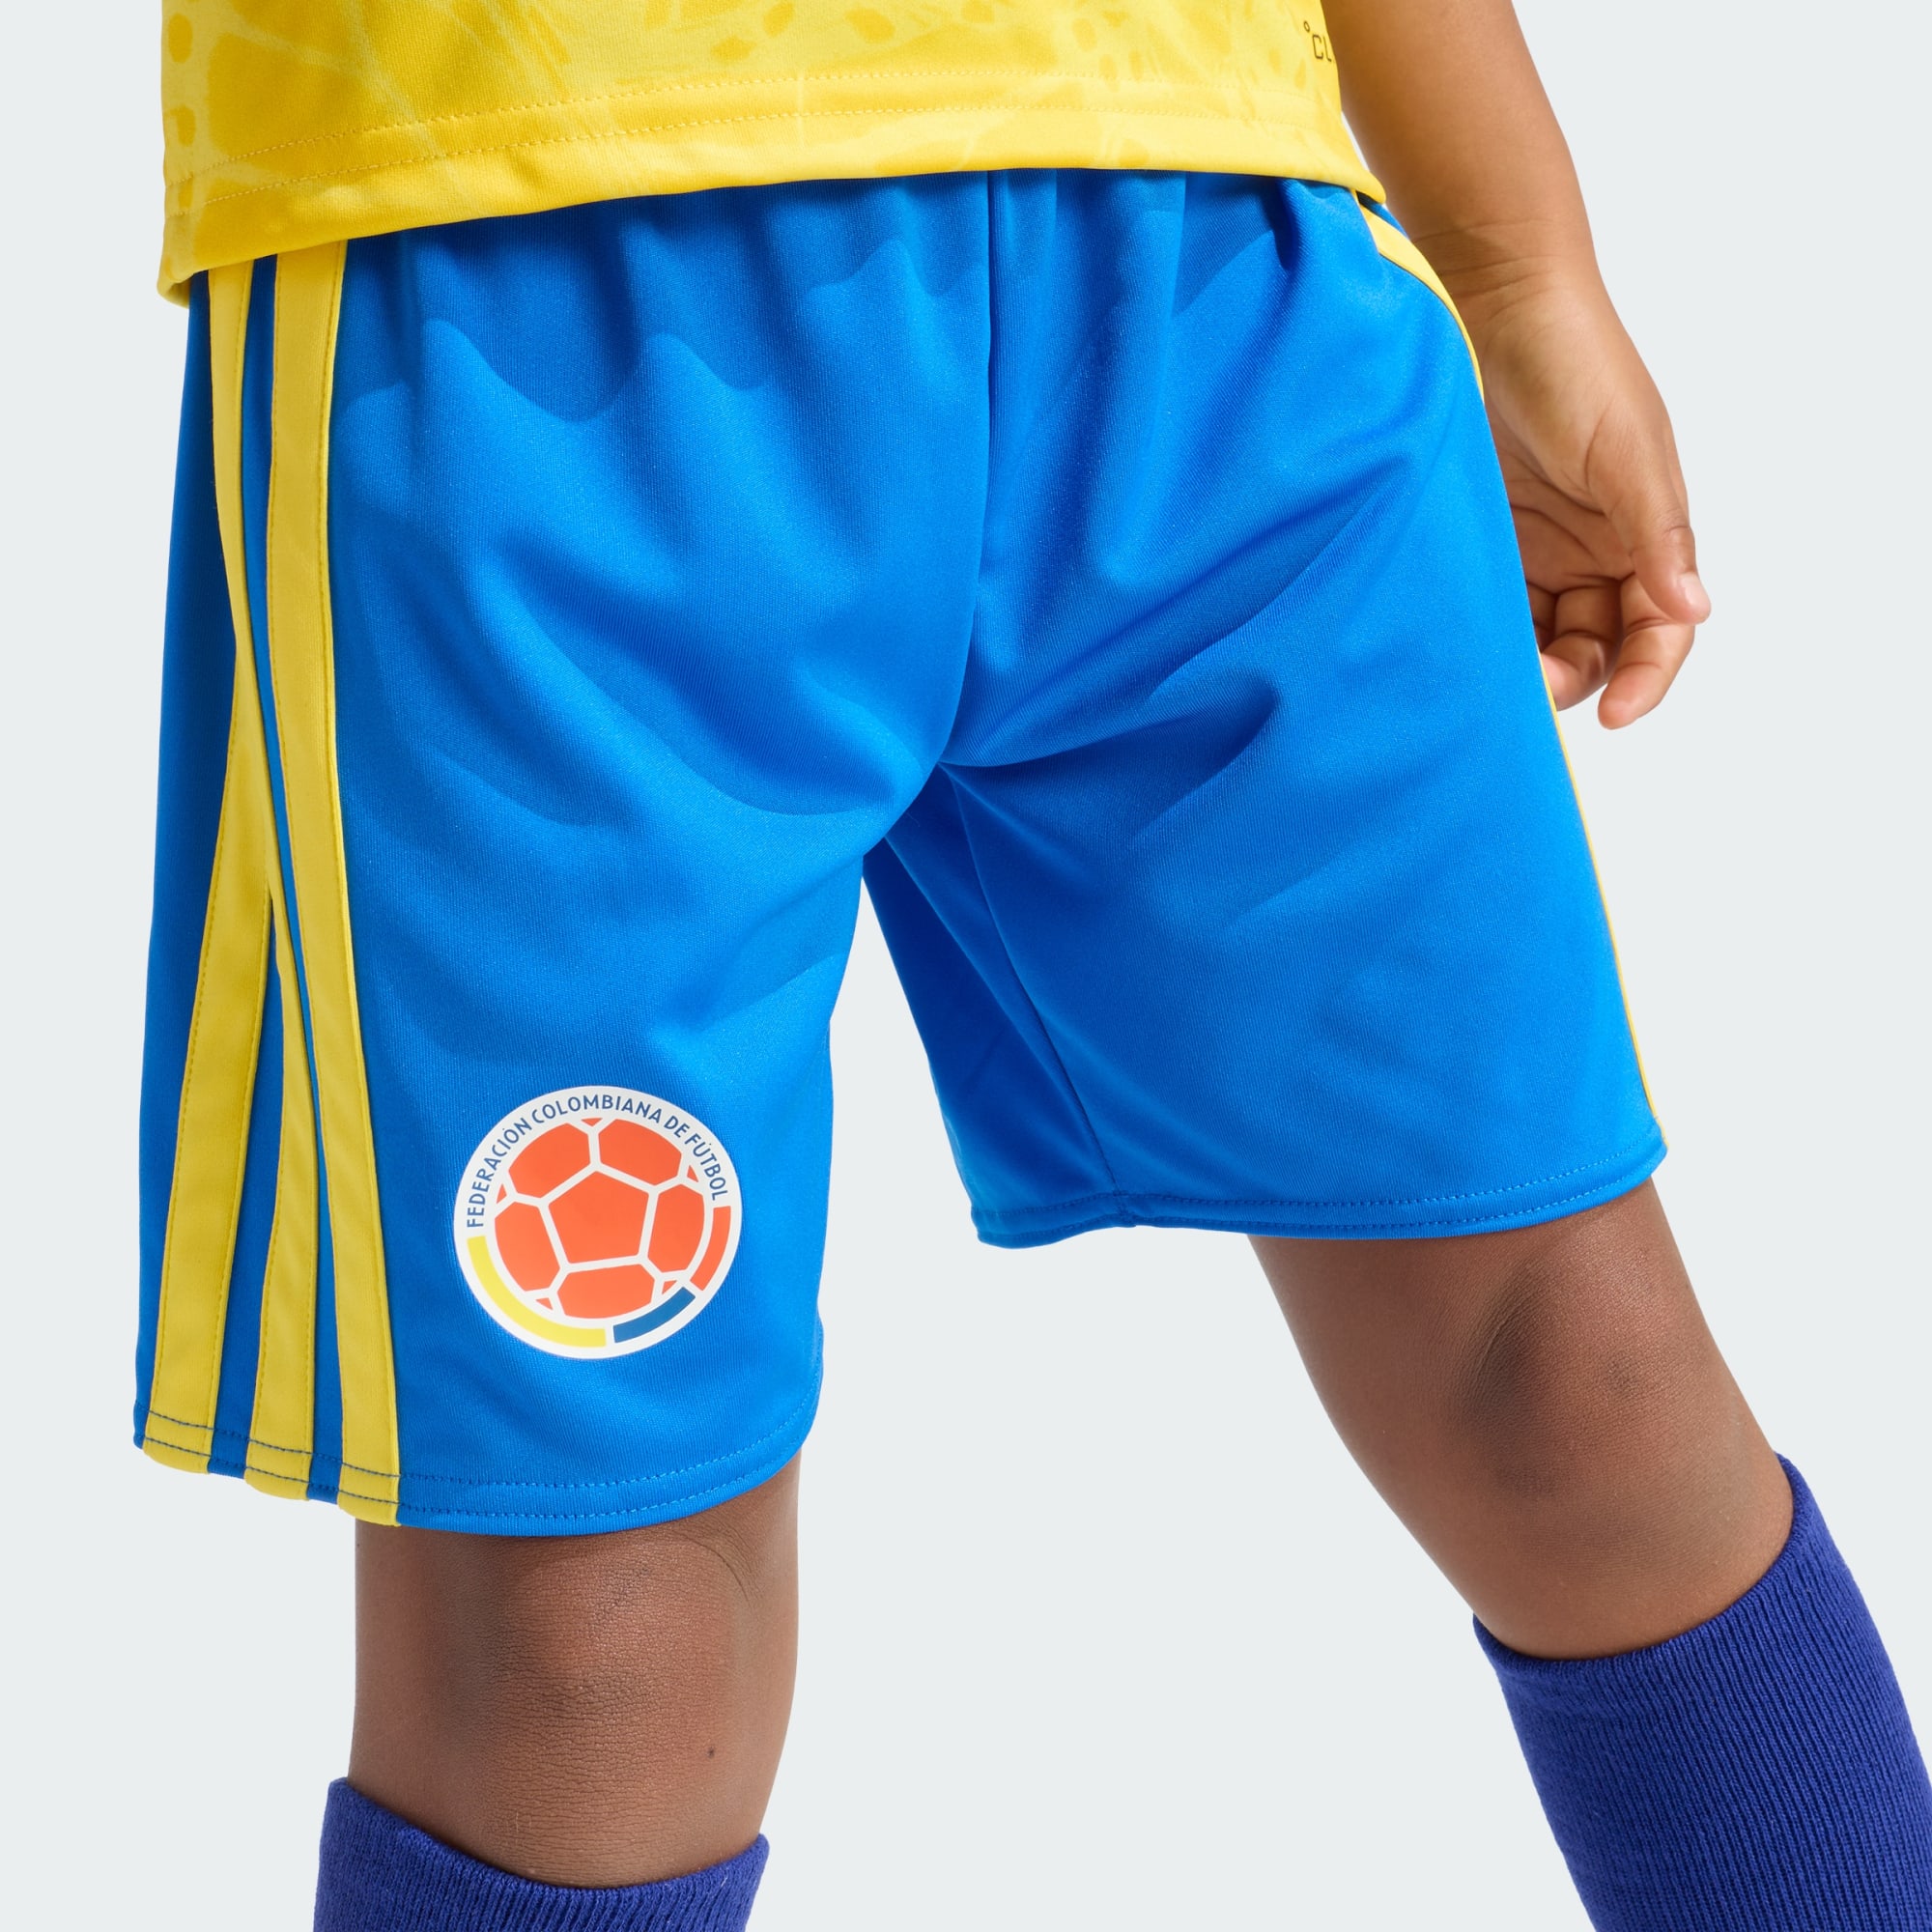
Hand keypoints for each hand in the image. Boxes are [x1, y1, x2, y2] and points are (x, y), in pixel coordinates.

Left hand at [1465, 275, 1709, 726]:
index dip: (1647, 677)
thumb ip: (1656, 532)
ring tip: (1490, 682)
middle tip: (1531, 691)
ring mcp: (1534, 553)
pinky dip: (1477, 637)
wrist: (1494, 306)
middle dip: (1570, 679)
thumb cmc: (1576, 364)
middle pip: (1592, 649)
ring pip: (1535, 640)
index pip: (1659, 630)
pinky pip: (1485, 610)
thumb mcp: (1626, 450)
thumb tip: (1693, 609)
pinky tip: (1457, 651)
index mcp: (1644, 537)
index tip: (1618, 716)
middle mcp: (1593, 554)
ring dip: (1520, 669)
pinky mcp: (1480, 544)